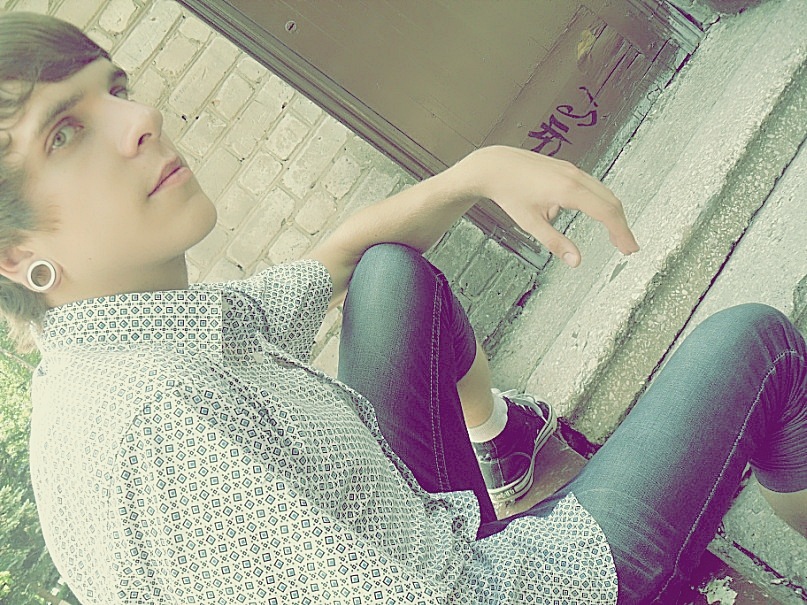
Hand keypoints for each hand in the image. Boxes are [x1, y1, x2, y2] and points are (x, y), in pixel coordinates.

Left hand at [464, 146, 638, 266]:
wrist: (495, 166)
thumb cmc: (509, 192)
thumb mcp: (530, 223)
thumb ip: (555, 243)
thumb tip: (576, 261)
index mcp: (569, 190)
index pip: (606, 212)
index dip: (622, 232)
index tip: (629, 248)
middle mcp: (575, 176)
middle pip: (611, 202)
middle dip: (622, 226)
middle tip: (627, 247)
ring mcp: (572, 170)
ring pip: (604, 192)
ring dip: (612, 214)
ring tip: (615, 235)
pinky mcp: (567, 169)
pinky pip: (592, 186)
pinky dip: (600, 202)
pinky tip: (594, 215)